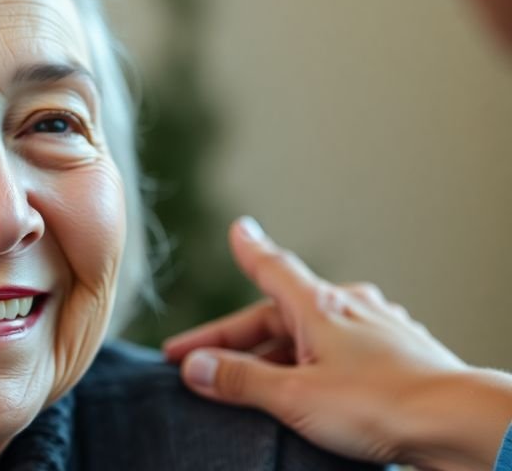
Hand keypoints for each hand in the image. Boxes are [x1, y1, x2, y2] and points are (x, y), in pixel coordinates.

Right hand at [162, 217, 511, 469]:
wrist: (459, 424)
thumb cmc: (383, 404)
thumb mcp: (293, 394)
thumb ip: (239, 380)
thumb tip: (195, 367)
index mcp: (321, 305)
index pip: (271, 269)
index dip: (248, 252)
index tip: (238, 230)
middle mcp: (351, 308)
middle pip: (280, 316)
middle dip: (236, 341)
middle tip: (199, 365)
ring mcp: (379, 333)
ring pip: (312, 338)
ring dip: (276, 358)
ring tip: (252, 390)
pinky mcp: (400, 360)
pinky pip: (342, 357)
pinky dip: (315, 369)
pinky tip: (313, 393)